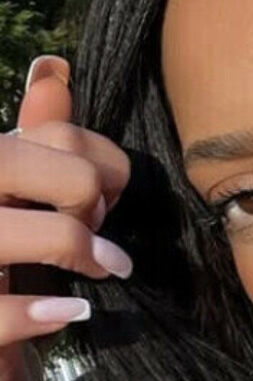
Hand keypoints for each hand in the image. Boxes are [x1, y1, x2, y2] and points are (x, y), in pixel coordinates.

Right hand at [0, 55, 132, 380]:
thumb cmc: (7, 292)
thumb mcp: (22, 214)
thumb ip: (37, 144)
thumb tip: (54, 68)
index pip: (36, 134)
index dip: (94, 157)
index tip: (114, 197)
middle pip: (10, 161)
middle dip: (79, 190)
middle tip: (106, 232)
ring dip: (70, 243)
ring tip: (105, 270)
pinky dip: (42, 310)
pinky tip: (73, 312)